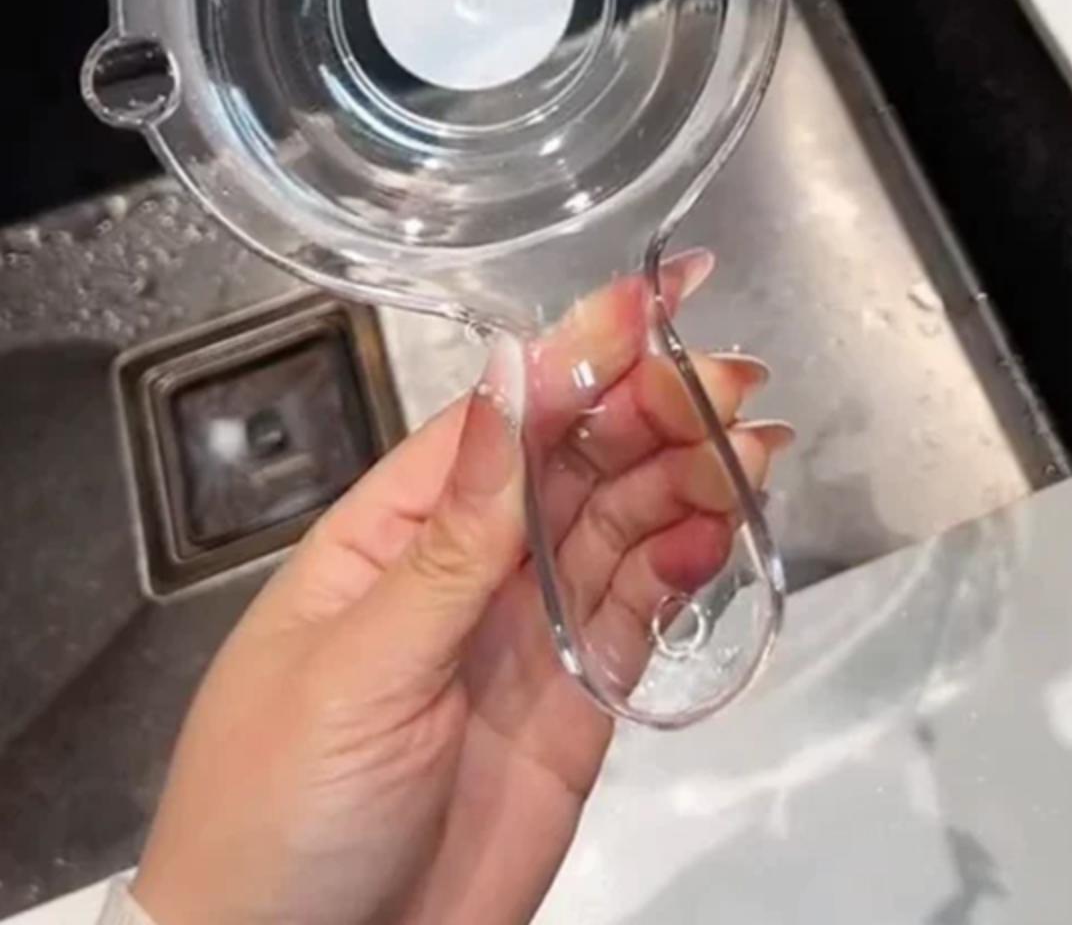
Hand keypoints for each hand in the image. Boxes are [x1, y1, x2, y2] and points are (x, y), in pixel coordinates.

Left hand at [131, 251, 791, 924]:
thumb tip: (505, 379)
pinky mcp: (582, 691)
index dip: (580, 352)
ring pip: (625, 521)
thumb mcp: (357, 666)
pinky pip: (645, 604)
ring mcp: (531, 625)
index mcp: (397, 531)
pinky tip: (718, 532)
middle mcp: (473, 562)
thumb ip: (455, 534)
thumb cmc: (276, 816)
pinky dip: (687, 561)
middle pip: (580, 458)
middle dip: (654, 410)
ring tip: (749, 452)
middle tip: (727, 390)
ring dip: (689, 476)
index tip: (655, 300)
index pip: (504, 417)